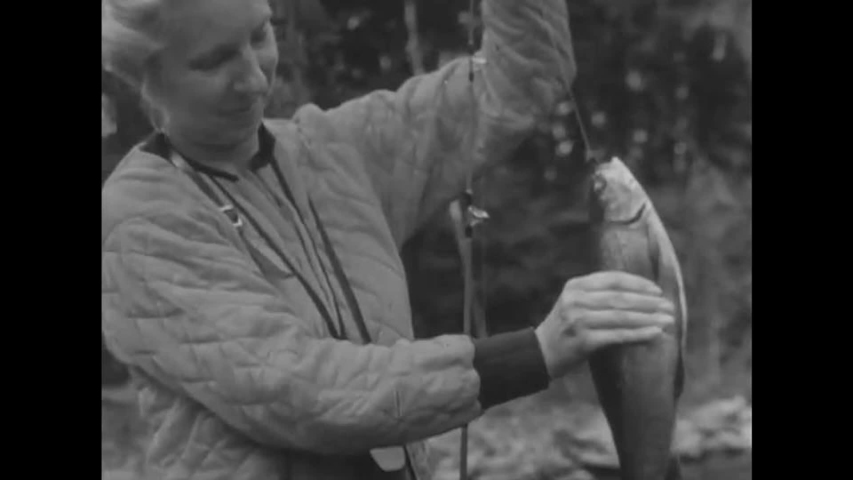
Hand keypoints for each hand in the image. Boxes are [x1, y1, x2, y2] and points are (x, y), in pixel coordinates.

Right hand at [535, 271, 674, 378]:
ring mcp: (578, 320)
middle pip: (620, 298)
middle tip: (669, 307)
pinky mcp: (583, 341)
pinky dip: (639, 335)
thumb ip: (601, 297)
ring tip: (668, 321)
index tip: (657, 290)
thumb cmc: (565, 328)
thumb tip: (642, 299)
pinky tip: (654, 334)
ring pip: (621, 317)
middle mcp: (576, 300)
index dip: (638, 283)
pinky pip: (617, 336)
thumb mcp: (576, 304)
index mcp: (576, 286)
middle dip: (648, 302)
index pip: (613, 279)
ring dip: (648, 319)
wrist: (540, 353)